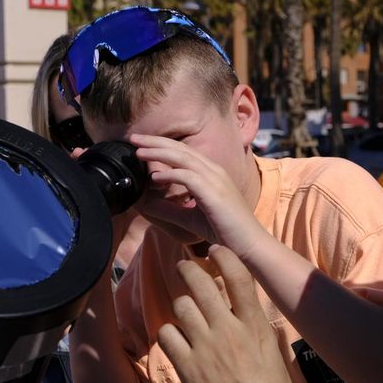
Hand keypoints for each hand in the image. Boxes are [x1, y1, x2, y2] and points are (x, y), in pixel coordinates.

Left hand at [129, 134, 268, 258]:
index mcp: (211, 173)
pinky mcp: (214, 192)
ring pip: (183, 158)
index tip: (140, 145)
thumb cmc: (225, 231)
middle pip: (181, 148)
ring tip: (138, 152)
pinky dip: (170, 174)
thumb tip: (146, 205)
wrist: (249, 244)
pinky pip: (189, 177)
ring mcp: (216, 179)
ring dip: (159, 152)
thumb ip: (171, 210)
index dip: (161, 145)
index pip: (183, 152)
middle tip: (133, 138)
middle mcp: (214, 171)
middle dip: (155, 141)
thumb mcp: (191, 219)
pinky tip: (154, 177)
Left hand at [156, 245, 298, 382]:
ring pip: (182, 307)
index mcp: (257, 327)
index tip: (216, 250)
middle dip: (188, 270)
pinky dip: (170, 333)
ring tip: (184, 310)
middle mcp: (230, 332)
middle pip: (201, 284)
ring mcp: (206, 349)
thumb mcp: (276, 357)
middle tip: (184, 269)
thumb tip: (249, 312)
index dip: (224, 256)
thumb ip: (260, 331)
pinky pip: (167, 335)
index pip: (239, 277)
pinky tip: (177, 340)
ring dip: (181, 304)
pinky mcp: (188, 369)